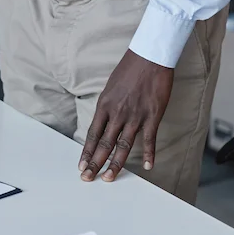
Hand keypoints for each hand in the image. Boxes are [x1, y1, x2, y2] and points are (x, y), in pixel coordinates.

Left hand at [79, 50, 173, 181]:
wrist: (149, 57)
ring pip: (123, 145)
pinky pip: (149, 139)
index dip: (86, 151)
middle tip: (88, 178)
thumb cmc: (130, 69)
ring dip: (115, 164)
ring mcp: (135, 116)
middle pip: (104, 143)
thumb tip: (104, 121)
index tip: (81, 165)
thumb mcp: (111, 87)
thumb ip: (108, 106)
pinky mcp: (152, 115)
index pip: (93, 134)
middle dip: (95, 162)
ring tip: (109, 177)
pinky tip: (148, 166)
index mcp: (105, 105)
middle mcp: (117, 113)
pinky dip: (149, 154)